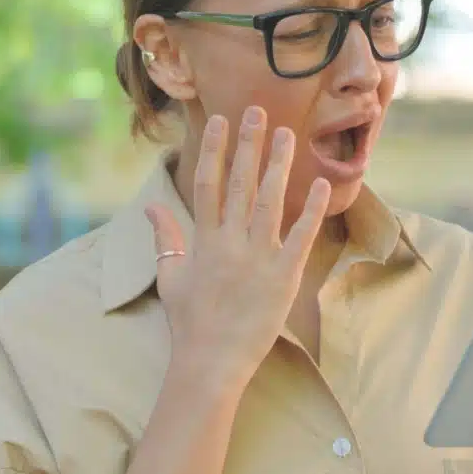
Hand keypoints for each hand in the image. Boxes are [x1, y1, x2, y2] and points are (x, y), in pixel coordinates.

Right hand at [146, 106, 330, 388]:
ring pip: (270, 200)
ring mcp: (259, 257)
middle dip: (249, 144)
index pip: (209, 182)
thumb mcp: (170, 276)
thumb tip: (151, 207)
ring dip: (279, 165)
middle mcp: (231, 241)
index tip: (220, 121)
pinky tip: (321, 183)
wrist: (210, 361)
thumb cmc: (189, 322)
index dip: (215, 149)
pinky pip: (301, 235)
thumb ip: (165, 237)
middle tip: (258, 111)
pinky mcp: (284, 275)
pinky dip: (312, 209)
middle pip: (241, 182)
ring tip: (287, 135)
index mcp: (204, 239)